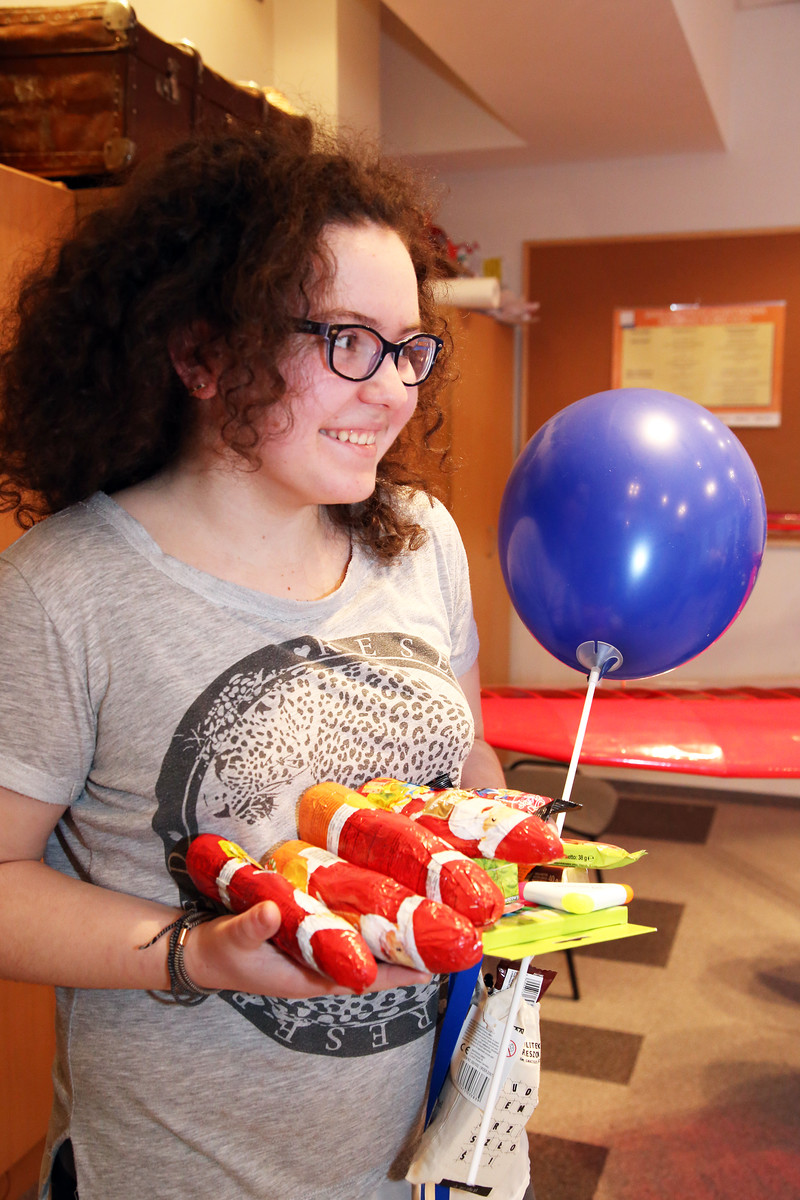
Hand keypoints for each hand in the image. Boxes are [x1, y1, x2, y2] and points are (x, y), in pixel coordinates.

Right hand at [184, 901, 431, 998]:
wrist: (201, 953)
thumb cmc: (222, 953)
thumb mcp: (234, 938)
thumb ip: (252, 924)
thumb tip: (271, 908)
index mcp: (309, 978)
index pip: (363, 979)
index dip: (395, 975)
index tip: (429, 969)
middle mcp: (319, 968)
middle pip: (371, 965)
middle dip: (402, 954)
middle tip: (437, 937)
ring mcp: (315, 954)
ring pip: (360, 950)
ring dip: (385, 938)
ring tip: (418, 921)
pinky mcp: (307, 938)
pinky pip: (344, 935)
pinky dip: (362, 925)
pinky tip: (375, 908)